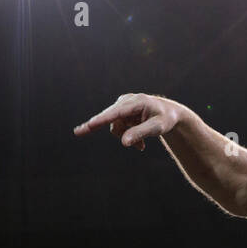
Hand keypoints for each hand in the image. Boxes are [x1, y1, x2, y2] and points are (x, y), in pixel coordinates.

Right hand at [73, 93, 188, 151]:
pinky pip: (118, 127)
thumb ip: (140, 134)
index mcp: (137, 102)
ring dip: (126, 138)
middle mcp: (127, 101)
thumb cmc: (165, 119)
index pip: (117, 113)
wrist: (169, 114)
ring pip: (115, 126)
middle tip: (77, 132)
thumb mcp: (157, 128)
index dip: (102, 119)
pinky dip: (127, 135)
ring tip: (141, 146)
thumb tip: (124, 142)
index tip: (90, 125)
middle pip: (110, 118)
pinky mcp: (121, 111)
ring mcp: (123, 105)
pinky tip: (139, 142)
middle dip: (99, 127)